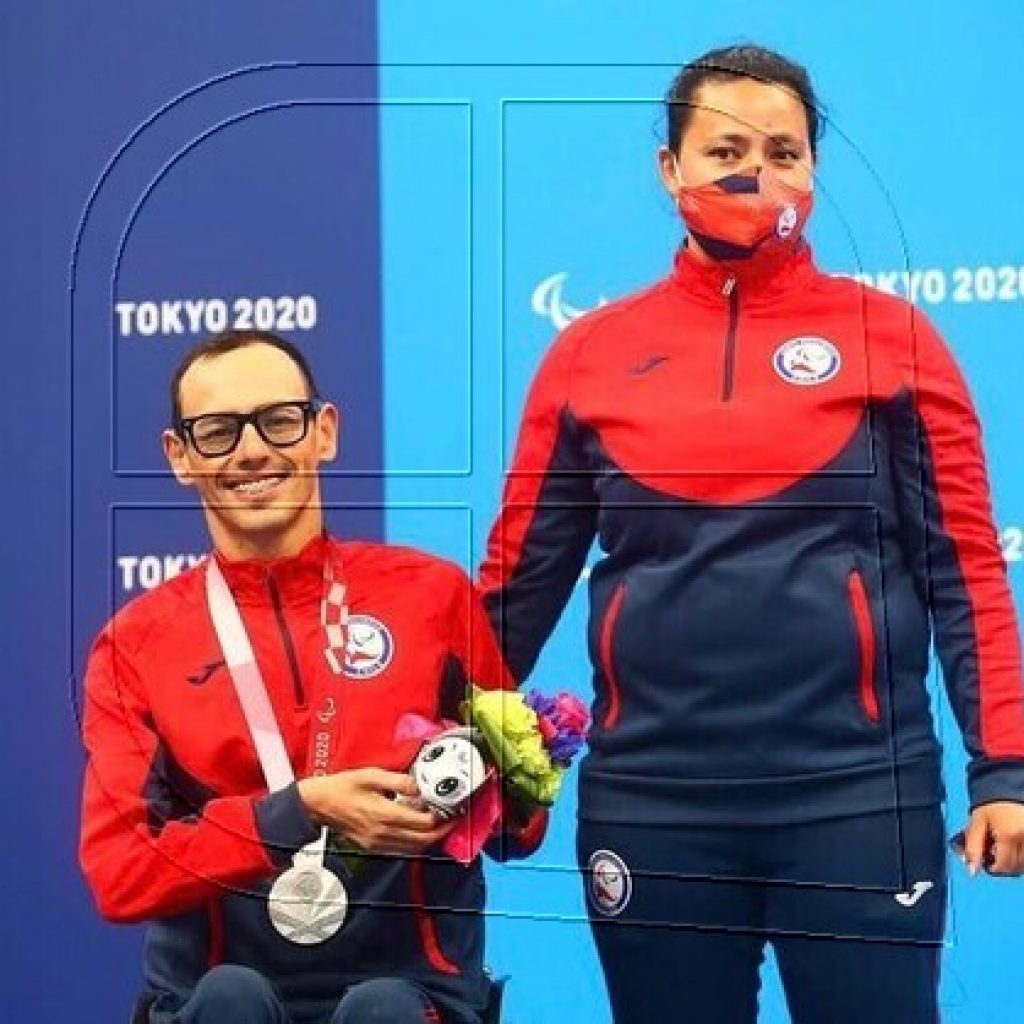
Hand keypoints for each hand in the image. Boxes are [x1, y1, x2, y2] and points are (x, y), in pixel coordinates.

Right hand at [297, 768, 452, 855]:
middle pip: (423, 840)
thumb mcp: (371, 775)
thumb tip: (420, 786)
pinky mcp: (373, 846)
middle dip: (442, 830)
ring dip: (430, 838)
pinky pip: (401, 850)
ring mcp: (378, 843)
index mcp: (385, 815)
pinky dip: (415, 842)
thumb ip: (398, 781)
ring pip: (414, 848)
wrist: (316, 805)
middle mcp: (384, 834)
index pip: (424, 823)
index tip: (453, 808)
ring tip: (440, 823)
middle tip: (454, 818)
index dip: (442, 818)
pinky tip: (418, 829)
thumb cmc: (341, 787)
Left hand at [961, 801, 1023, 875]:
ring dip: (1013, 861)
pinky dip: (1021, 856)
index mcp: (1008, 835)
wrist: (1007, 789)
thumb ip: (973, 847)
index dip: (993, 867)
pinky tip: (1013, 845)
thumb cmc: (990, 806)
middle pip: (1015, 867)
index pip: (1003, 866)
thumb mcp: (976, 823)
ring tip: (1004, 845)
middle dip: (1002, 863)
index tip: (987, 861)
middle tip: (994, 851)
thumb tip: (972, 871)